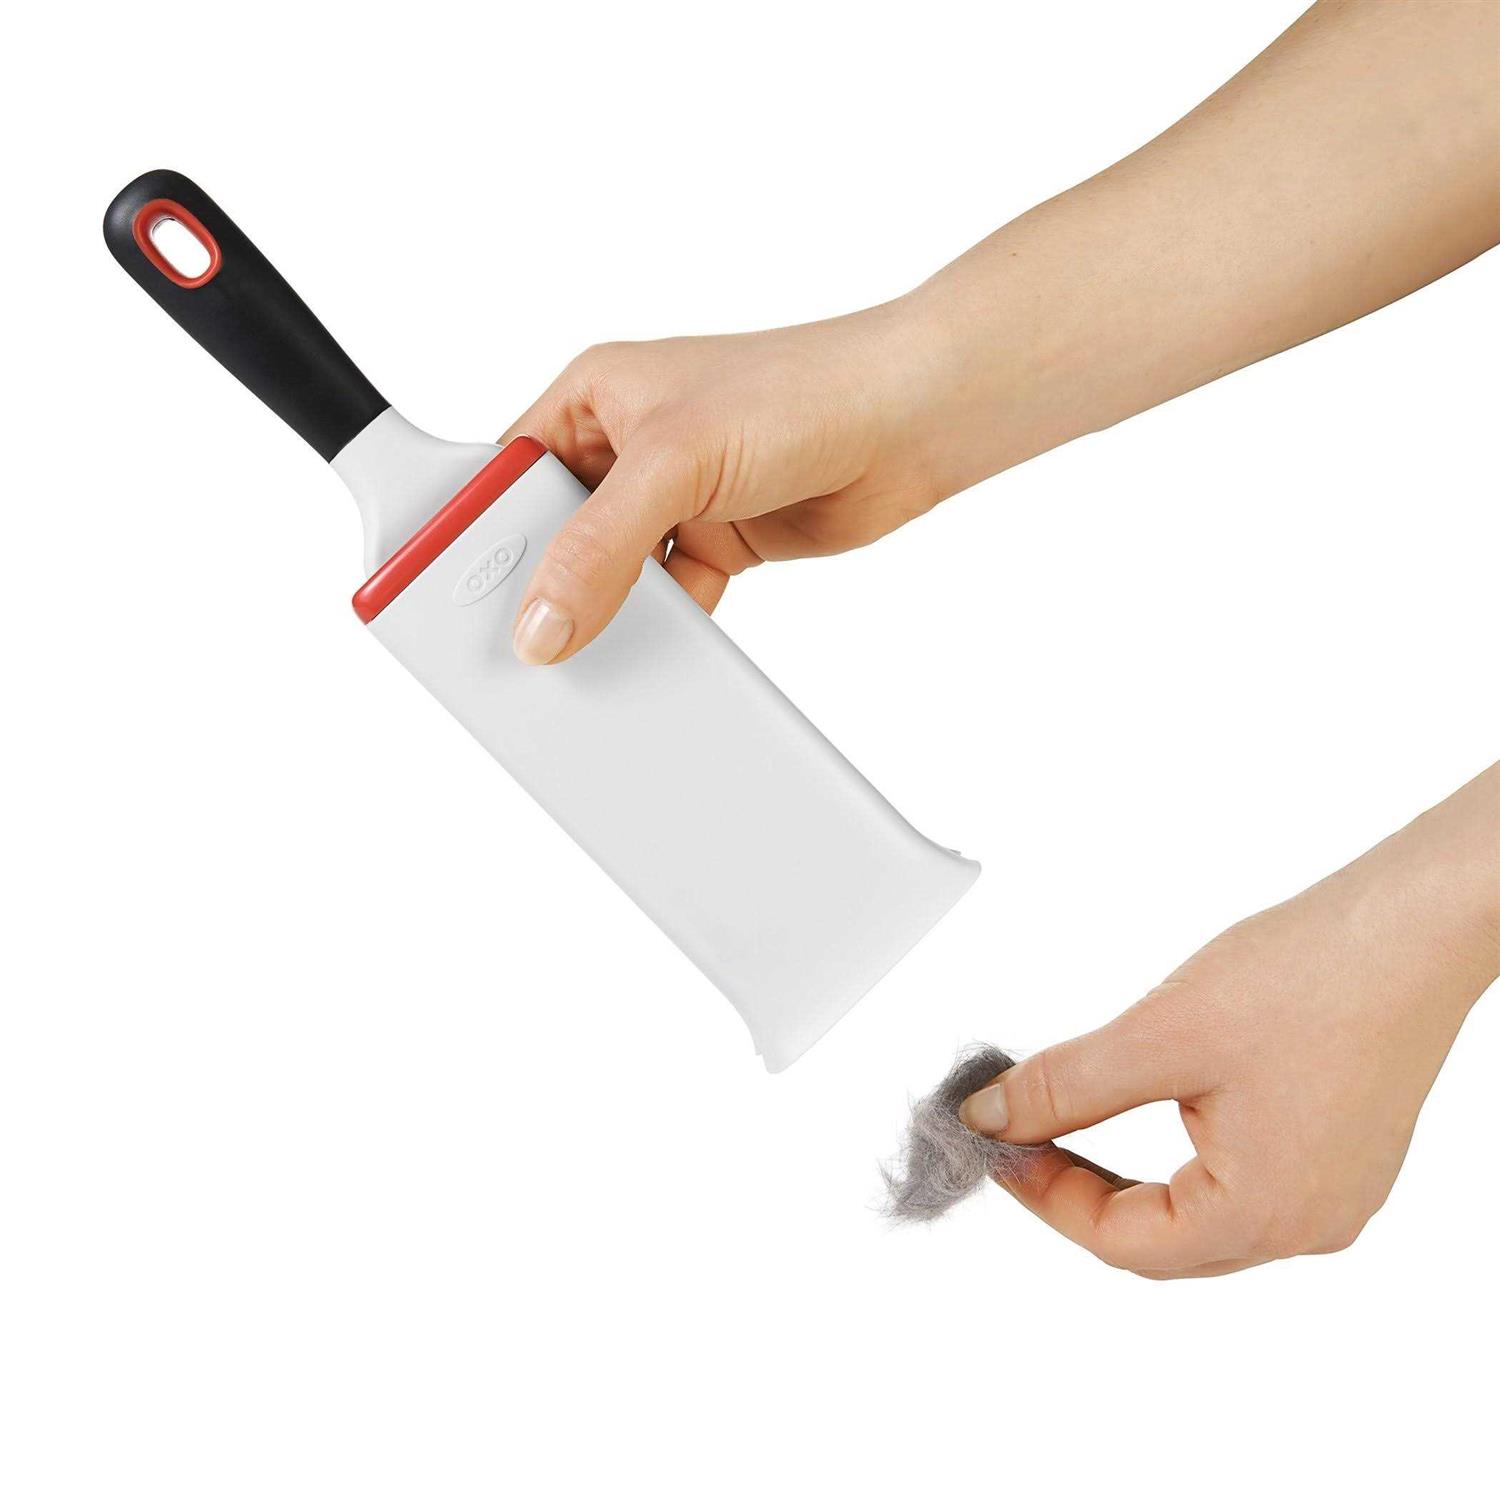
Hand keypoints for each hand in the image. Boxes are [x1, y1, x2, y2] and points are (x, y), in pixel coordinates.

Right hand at [500, 305, 953, 664]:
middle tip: (525, 641)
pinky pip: (670, 597)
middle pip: (556, 533)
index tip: (459, 597)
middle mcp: (627, 444)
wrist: (911, 420)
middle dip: (547, 583)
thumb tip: (541, 623)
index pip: (508, 474)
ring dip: (610, 610)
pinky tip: (660, 645)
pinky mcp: (719, 539)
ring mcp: (674, 496)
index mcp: (593, 396)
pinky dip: (666, 625)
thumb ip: (599, 547)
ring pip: (614, 573)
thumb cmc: (800, 389)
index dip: (482, 534)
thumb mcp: (675, 462)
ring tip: (587, 649)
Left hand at [960, 767, 1499, 1277]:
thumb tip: (992, 1118)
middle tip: (1020, 1131)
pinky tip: (1147, 1107)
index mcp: (1265, 1216)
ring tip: (1067, 1117)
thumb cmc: (1310, 977)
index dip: (1044, 1195)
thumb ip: (1065, 1086)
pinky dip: (1178, 1158)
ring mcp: (1333, 1194)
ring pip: (1199, 1216)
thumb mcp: (1159, 1036)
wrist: (1411, 926)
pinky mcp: (1341, 1155)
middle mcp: (1308, 1225)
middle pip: (1161, 1241)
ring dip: (1126, 1177)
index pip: (1121, 1242)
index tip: (995, 1142)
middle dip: (1078, 1189)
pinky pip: (1241, 1184)